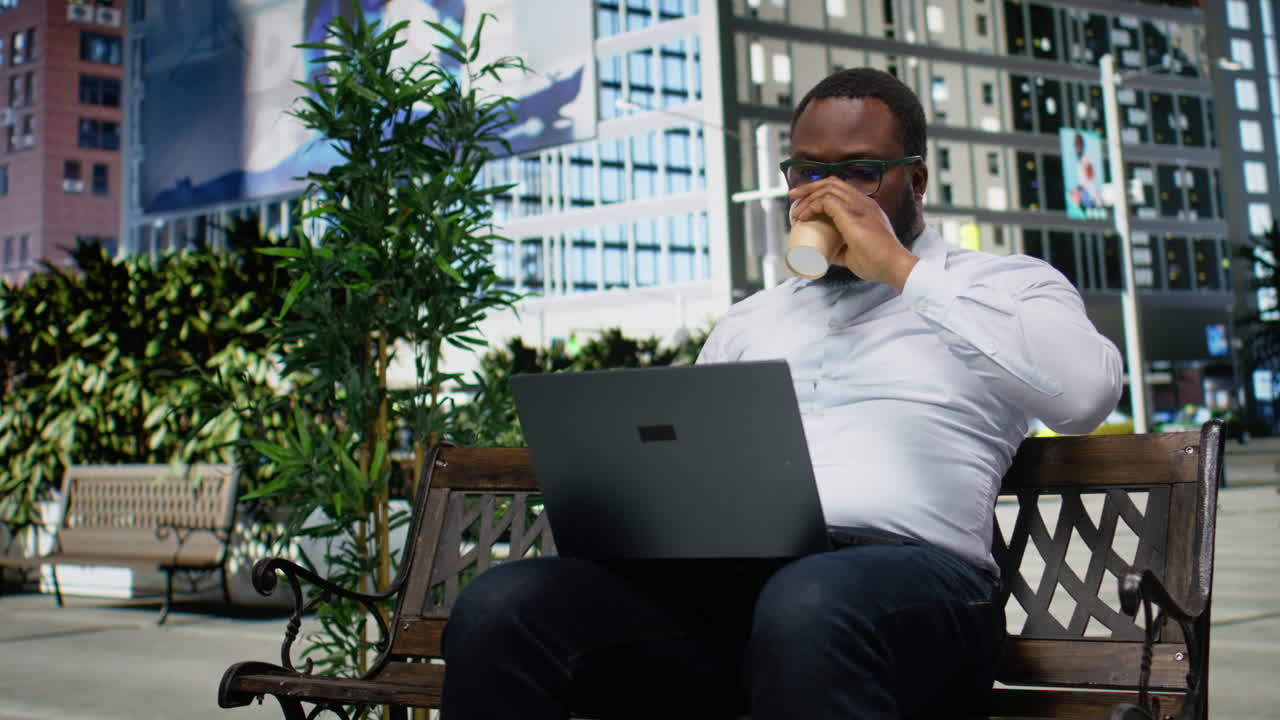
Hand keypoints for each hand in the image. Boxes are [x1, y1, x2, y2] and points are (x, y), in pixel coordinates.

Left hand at [788, 177, 918, 290]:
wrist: (892, 266)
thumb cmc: (877, 263)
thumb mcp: (853, 254)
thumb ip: (839, 251)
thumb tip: (824, 254)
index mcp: (866, 208)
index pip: (841, 189)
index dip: (820, 191)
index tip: (804, 202)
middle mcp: (863, 202)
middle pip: (832, 182)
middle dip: (809, 187)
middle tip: (793, 196)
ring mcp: (859, 206)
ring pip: (828, 187)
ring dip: (807, 194)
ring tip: (794, 207)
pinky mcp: (852, 214)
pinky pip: (826, 200)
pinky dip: (811, 205)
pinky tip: (802, 216)